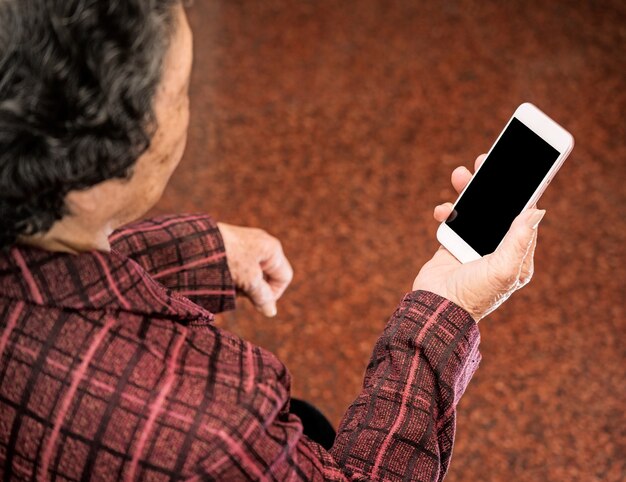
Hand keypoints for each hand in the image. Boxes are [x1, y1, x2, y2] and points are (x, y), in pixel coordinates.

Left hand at [217, 223, 292, 316]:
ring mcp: (247, 243)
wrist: (196, 240)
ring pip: (252, 273)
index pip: (284, 277)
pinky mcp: (232, 245)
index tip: (256, 301)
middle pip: (268, 275)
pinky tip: (222, 277)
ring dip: (243, 283)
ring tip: (228, 284)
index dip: (274, 294)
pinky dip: (234, 275)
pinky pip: (240, 266)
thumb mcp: (249, 281)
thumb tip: (271, 312)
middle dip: (255, 289)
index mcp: (273, 249)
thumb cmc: (227, 257)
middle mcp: (262, 244)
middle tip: (239, 292)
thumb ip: (262, 297)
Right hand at [412, 155, 544, 320]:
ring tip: (460, 174)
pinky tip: (443, 211)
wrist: (435, 309)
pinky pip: (453, 219)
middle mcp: (498, 249)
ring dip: (468, 190)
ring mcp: (474, 246)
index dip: (523, 191)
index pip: (524, 217)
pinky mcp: (452, 245)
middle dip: (492, 184)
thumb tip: (537, 210)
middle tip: (485, 161)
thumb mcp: (503, 268)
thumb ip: (519, 239)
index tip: (522, 167)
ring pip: (474, 209)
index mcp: (517, 256)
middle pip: (498, 208)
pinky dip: (448, 211)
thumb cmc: (473, 295)